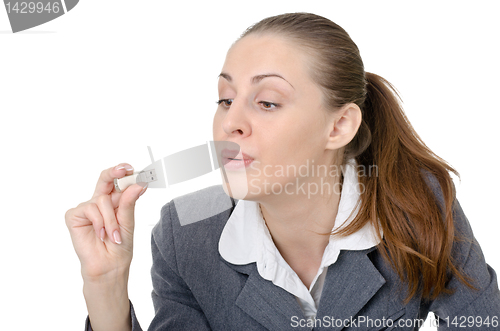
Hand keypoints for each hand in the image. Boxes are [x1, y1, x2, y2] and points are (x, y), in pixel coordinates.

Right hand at [65, 163, 147, 281]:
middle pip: (105, 179)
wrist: (109, 265)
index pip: (118, 182)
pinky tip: (100, 234)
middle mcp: (100, 202)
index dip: (123, 172)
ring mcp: (87, 208)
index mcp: (115, 202)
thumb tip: (138, 185)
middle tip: (124, 170)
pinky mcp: (74, 215)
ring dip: (111, 220)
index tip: (131, 168)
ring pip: (102, 200)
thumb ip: (129, 203)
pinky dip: (99, 223)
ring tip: (114, 235)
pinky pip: (90, 209)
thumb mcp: (128, 222)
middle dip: (114, 172)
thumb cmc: (119, 247)